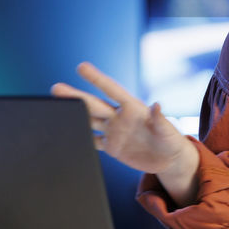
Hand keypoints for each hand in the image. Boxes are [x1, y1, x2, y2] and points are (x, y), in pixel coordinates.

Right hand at [50, 63, 198, 192]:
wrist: (169, 160)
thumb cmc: (172, 141)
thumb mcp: (169, 131)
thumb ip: (161, 119)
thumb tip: (157, 104)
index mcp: (133, 108)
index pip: (112, 90)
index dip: (97, 79)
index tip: (82, 67)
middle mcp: (120, 117)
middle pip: (94, 104)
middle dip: (75, 96)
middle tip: (56, 88)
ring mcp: (114, 132)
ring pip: (89, 120)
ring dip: (74, 114)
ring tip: (56, 106)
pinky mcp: (112, 147)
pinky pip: (92, 140)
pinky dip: (80, 137)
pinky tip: (67, 133)